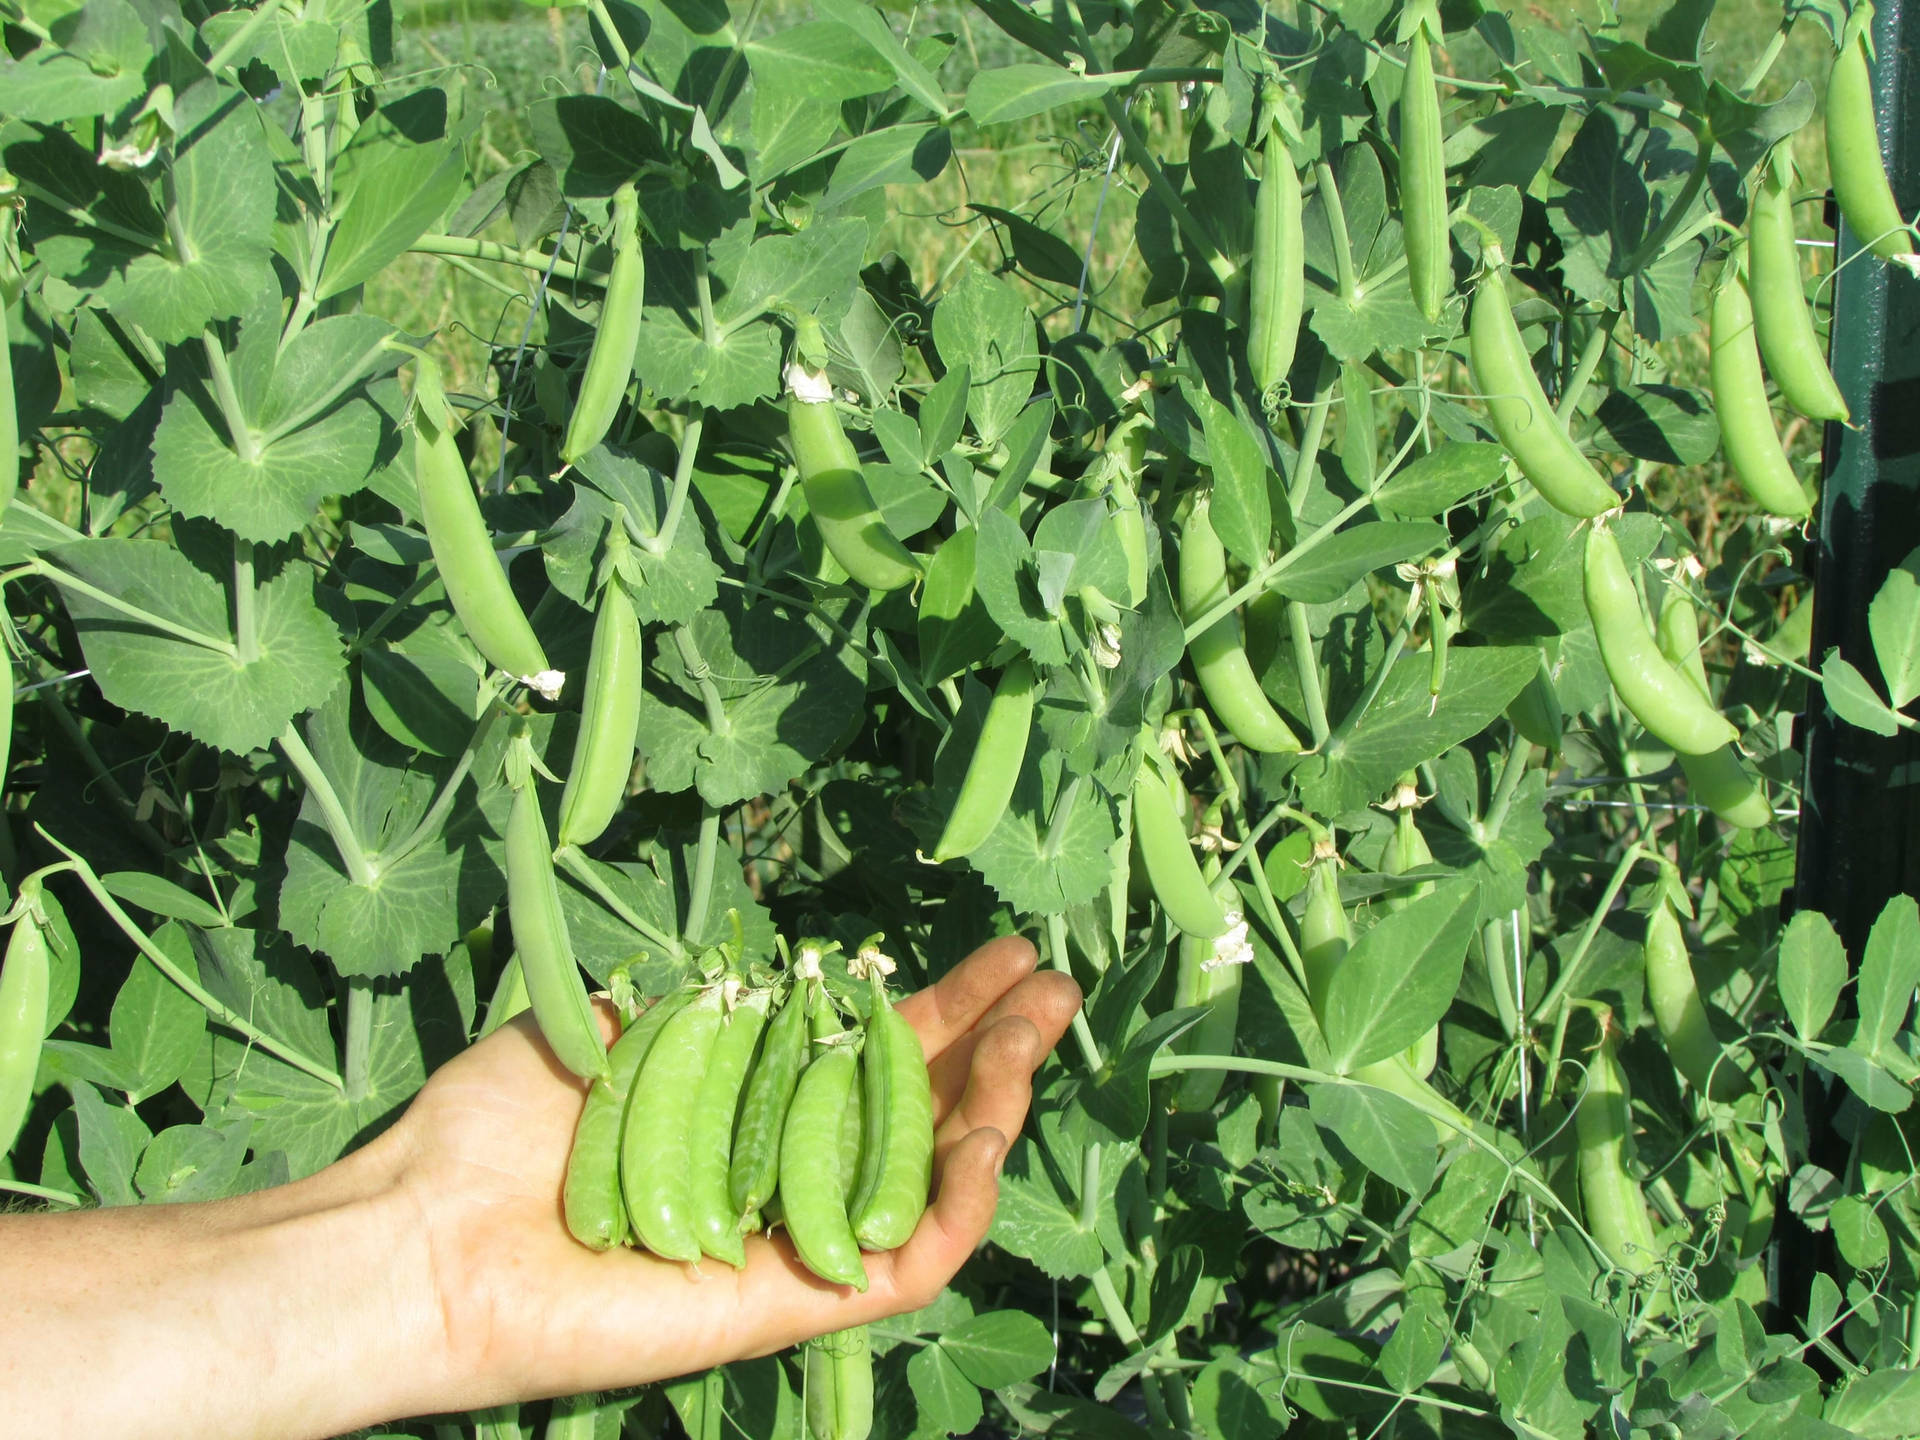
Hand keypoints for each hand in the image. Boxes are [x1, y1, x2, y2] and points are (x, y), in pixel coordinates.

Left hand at [384, 934, 1080, 1408]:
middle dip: (998, 1045)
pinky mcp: (795, 1304)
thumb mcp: (611, 1025)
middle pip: (921, 1112)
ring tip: (1034, 1035)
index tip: (1003, 952)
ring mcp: (796, 1239)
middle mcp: (785, 1174)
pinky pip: (909, 1260)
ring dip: (996, 1106)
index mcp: (749, 1110)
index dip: (942, 1006)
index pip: (872, 1056)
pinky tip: (987, 1127)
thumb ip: (699, 1004)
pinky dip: (959, 1198)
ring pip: (931, 1182)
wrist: (424, 1232)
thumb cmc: (493, 1127)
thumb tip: (766, 972)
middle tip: (1056, 986)